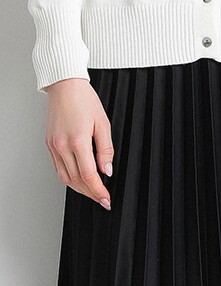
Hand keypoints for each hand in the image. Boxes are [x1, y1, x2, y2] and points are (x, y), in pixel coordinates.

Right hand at [44, 79, 114, 208]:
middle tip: (102, 199)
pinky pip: (58, 168)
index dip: (98, 190)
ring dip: (79, 188)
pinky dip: (69, 178)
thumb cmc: (84, 100)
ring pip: (65, 178)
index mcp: (77, 140)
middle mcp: (62, 146)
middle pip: (76, 180)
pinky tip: (78, 179)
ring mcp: (53, 146)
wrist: (65, 86)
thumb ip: (106, 148)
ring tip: (92, 192)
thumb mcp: (103, 122)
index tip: (106, 199)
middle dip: (90, 193)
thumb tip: (107, 169)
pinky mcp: (49, 145)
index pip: (88, 175)